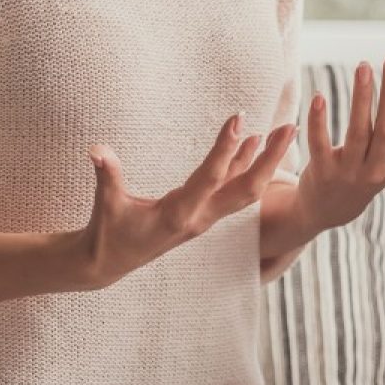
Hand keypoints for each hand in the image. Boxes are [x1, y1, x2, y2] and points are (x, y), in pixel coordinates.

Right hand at [79, 113, 296, 288]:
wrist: (109, 265)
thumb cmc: (107, 234)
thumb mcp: (106, 205)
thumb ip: (106, 176)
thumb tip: (95, 149)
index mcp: (178, 215)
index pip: (210, 179)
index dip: (225, 150)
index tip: (238, 120)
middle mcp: (200, 218)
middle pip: (247, 189)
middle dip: (271, 159)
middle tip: (289, 128)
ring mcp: (205, 218)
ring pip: (245, 190)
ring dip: (265, 161)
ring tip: (282, 130)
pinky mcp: (202, 215)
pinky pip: (232, 189)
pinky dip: (244, 166)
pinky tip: (254, 142)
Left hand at [291, 55, 384, 234]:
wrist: (330, 208)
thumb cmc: (372, 165)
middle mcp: (376, 169)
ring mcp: (348, 171)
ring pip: (357, 133)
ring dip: (361, 99)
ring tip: (364, 66)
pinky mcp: (321, 170)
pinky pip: (320, 144)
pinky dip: (319, 121)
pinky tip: (319, 96)